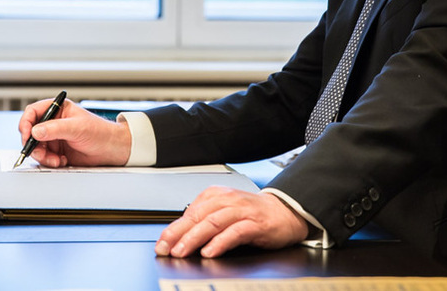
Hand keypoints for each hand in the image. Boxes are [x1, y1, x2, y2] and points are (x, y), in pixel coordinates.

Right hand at [17, 98, 130, 166]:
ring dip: (43, 156)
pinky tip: (62, 161)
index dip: (26, 123)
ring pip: (36, 147)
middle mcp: (54, 122)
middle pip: (31, 132)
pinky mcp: (57, 151)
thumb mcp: (77, 128)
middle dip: (33, 144)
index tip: (27, 135)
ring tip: (56, 160)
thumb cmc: (100, 132)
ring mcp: (54, 137)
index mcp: (58, 109)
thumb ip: (55, 129)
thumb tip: (35, 131)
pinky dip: (49, 161)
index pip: (33, 112)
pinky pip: (44, 157)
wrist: (111, 149)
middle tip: (40, 153)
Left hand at [155, 187, 309, 257]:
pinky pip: (235, 232)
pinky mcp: (255, 224)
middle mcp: (228, 200)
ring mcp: (242, 211)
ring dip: (195, 238)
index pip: (190, 212)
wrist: (285, 212)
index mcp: (217, 195)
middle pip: (198, 216)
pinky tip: (210, 251)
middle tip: (166, 249)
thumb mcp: (225, 212)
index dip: (173, 229)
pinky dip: (220, 242)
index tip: (161, 244)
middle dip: (178, 234)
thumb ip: (205, 221)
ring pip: (213, 223)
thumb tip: (179, 237)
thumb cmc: (253, 214)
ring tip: (182, 251)